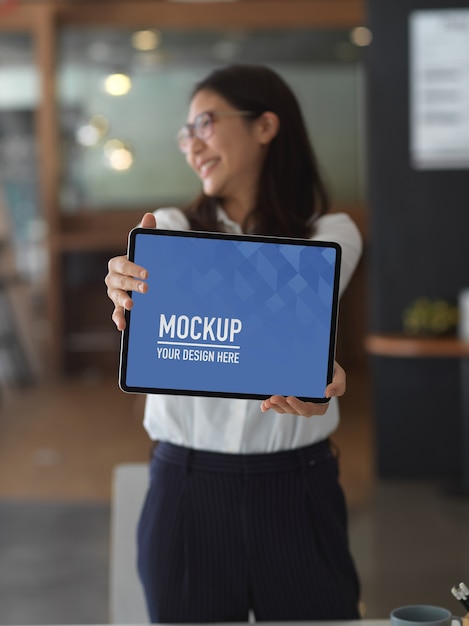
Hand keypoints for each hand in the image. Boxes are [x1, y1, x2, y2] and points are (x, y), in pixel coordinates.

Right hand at [105, 212, 155, 330]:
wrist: (140, 275)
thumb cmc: (141, 259)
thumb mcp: (144, 246)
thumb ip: (146, 232)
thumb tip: (150, 215)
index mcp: (117, 264)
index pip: (122, 265)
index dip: (133, 268)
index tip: (146, 273)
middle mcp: (113, 279)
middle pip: (119, 281)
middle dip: (131, 285)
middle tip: (146, 288)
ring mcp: (115, 294)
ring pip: (115, 297)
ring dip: (122, 301)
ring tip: (131, 305)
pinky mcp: (119, 306)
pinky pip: (116, 313)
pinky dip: (118, 319)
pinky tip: (123, 325)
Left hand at [260, 361, 345, 416]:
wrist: (316, 361)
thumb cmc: (328, 368)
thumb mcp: (338, 374)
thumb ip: (338, 385)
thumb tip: (328, 394)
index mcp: (320, 405)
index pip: (310, 410)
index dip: (299, 406)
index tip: (290, 398)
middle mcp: (307, 406)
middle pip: (294, 411)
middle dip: (284, 405)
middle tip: (274, 397)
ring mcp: (295, 404)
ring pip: (284, 409)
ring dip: (275, 406)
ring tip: (267, 400)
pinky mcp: (285, 399)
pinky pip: (277, 405)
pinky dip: (269, 406)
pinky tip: (264, 405)